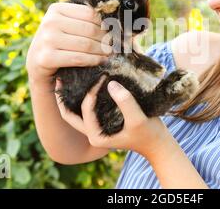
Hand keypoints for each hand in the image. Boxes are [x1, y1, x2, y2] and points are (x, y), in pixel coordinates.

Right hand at [26, 3, 112, 82]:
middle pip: (90, 29)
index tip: (113, 32)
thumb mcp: (66, 26)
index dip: (105, 24)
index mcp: (56, 9)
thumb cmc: (58, 43)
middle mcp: (49, 22)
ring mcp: (47, 40)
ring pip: (86, 44)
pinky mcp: (47, 58)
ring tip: (110, 54)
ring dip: (102, 51)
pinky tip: (101, 61)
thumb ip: (83, 20)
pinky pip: (79, 58)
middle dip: (106, 39)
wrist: (37, 64)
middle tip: (114, 46)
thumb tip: (113, 22)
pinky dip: (94, 60)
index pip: (90, 13)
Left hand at [55, 75, 170, 158]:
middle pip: (69, 113)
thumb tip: (110, 83)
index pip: (85, 110)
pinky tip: (87, 80)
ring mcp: (97, 126)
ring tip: (70, 76)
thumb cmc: (149, 133)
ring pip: (76, 110)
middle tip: (62, 76)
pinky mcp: (103, 120)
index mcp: (96, 136)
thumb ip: (125, 102)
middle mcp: (93, 132)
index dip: (91, 92)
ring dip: (73, 95)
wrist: (158, 143)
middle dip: (64, 96)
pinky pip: (88, 107)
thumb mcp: (138, 119)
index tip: (103, 77)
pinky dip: (85, 96)